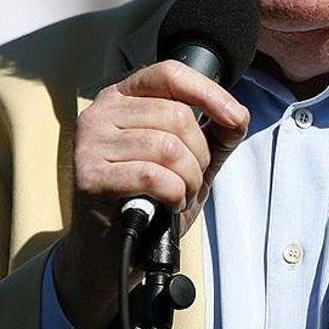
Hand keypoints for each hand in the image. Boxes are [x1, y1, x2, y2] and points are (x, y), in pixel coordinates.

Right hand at [52, 60, 250, 328]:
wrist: (112, 254)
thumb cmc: (150, 201)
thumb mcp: (188, 162)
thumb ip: (214, 136)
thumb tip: (239, 116)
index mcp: (122, 97)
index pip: (170, 74)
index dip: (209, 92)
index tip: (236, 118)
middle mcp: (100, 112)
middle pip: (176, 114)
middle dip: (200, 154)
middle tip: (192, 182)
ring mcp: (90, 143)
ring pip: (168, 146)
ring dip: (188, 179)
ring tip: (180, 196)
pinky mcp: (89, 177)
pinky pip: (153, 176)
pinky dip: (173, 194)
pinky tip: (168, 205)